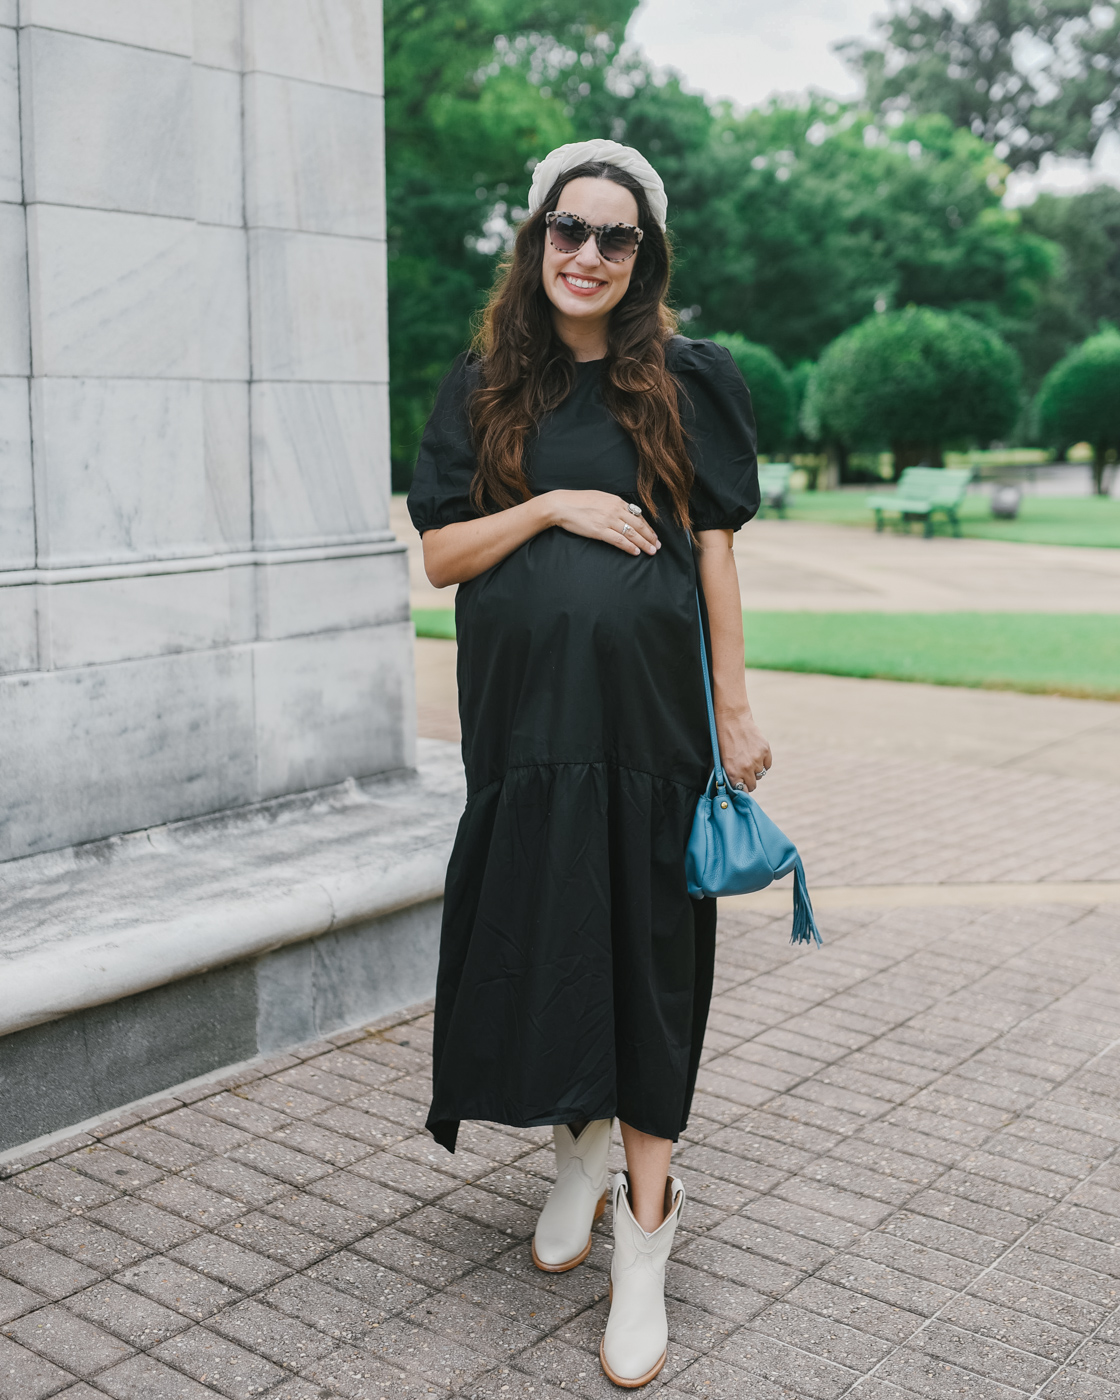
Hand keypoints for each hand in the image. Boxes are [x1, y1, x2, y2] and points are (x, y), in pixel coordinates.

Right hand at [545, 490, 660, 555]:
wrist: (562, 505)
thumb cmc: (578, 501)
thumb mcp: (600, 498)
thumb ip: (613, 505)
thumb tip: (623, 513)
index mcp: (616, 501)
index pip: (638, 515)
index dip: (647, 527)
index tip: (653, 535)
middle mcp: (615, 510)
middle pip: (638, 525)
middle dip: (650, 537)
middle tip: (657, 546)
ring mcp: (608, 520)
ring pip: (632, 533)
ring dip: (644, 543)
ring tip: (651, 551)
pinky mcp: (600, 530)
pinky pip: (619, 540)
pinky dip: (629, 547)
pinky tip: (636, 552)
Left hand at [716, 708, 771, 792]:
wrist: (732, 720)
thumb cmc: (724, 740)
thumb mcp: (722, 760)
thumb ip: (729, 775)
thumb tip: (736, 787)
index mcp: (733, 772)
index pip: (743, 791)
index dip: (742, 789)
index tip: (742, 786)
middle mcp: (746, 768)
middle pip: (753, 785)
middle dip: (749, 781)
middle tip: (745, 773)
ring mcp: (757, 760)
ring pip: (760, 774)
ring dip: (756, 770)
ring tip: (748, 759)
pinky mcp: (765, 751)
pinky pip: (767, 765)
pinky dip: (763, 763)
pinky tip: (756, 755)